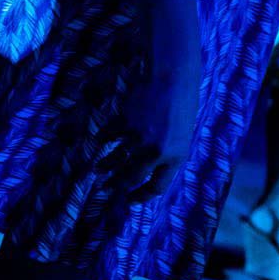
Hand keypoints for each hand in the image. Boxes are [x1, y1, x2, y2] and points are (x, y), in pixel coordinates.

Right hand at [111, 47, 201, 202]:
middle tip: (105, 189)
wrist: (172, 78)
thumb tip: (145, 170)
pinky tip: (100, 142)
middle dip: (116, 186)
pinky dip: (103, 140)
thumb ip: (166, 155)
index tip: (128, 201)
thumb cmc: (180, 107)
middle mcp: (156, 151)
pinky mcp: (125, 121)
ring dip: (105, 167)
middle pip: (131, 177)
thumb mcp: (181, 136)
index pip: (156, 188)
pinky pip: (108, 136)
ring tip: (98, 170)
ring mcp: (139, 137)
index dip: (140, 197)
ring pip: (116, 159)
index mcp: (176, 158)